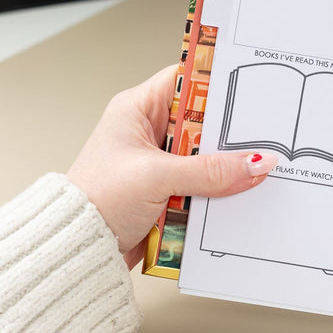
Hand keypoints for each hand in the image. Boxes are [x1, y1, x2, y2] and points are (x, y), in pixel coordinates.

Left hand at [67, 65, 276, 268]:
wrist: (77, 252)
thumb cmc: (94, 202)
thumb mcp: (157, 177)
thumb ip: (210, 170)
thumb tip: (254, 164)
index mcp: (138, 109)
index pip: (186, 79)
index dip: (216, 80)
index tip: (248, 85)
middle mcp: (150, 131)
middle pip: (204, 120)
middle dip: (227, 132)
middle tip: (255, 135)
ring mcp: (160, 162)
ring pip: (207, 154)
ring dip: (223, 165)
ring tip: (244, 168)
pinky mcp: (168, 189)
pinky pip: (204, 181)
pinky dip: (217, 188)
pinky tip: (232, 192)